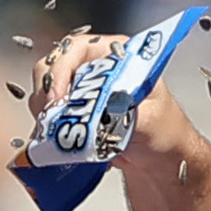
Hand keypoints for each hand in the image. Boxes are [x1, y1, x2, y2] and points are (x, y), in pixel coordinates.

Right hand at [29, 30, 197, 172]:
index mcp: (117, 56)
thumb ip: (124, 109)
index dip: (61, 68)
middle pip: (54, 66)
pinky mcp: (75, 116)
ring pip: (47, 92)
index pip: (77, 48)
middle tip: (50, 116)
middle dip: (47, 91)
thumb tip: (98, 106)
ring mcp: (83, 93)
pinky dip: (47, 127)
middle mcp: (96, 69)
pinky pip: (50, 116)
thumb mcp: (151, 118)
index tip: (58, 96)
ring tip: (55, 132)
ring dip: (45, 111)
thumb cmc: (166, 132)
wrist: (163, 161)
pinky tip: (56, 141)